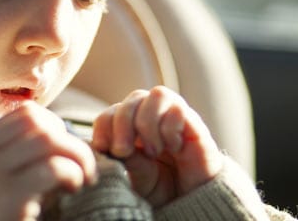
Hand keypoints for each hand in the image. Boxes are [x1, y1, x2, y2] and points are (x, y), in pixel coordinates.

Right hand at [0, 102, 96, 220]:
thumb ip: (13, 152)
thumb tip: (58, 133)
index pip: (25, 113)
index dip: (56, 127)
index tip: (63, 152)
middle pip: (37, 121)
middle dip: (68, 139)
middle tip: (81, 166)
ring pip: (48, 140)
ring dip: (76, 156)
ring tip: (80, 178)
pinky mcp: (8, 199)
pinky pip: (53, 168)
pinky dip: (72, 173)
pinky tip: (72, 188)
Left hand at [91, 86, 223, 207]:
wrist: (195, 203)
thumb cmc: (162, 189)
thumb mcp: (138, 179)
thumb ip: (128, 162)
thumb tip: (111, 147)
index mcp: (130, 128)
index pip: (111, 113)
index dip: (103, 127)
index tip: (102, 148)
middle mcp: (150, 116)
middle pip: (132, 100)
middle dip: (121, 125)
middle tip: (122, 151)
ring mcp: (172, 116)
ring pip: (157, 95)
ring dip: (147, 123)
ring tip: (152, 151)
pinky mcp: (194, 122)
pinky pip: (179, 108)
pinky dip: (170, 129)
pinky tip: (174, 147)